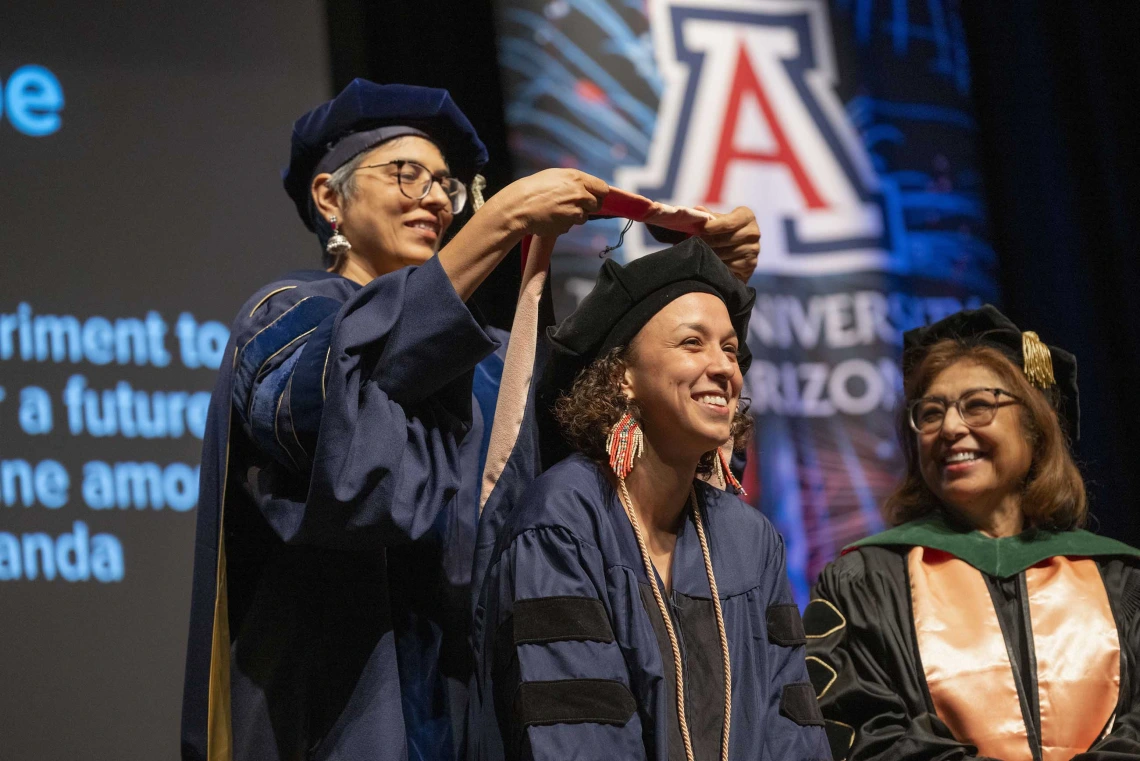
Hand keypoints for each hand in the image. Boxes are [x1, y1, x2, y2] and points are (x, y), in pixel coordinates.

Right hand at [489, 169, 608, 237]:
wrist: (519, 207)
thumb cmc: (533, 189)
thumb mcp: (555, 176)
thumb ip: (574, 181)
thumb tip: (587, 187)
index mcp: (577, 178)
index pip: (603, 188)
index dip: (599, 193)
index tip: (595, 196)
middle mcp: (579, 194)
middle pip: (598, 204)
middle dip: (589, 206)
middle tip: (576, 204)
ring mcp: (575, 211)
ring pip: (585, 217)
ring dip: (576, 216)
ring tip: (559, 210)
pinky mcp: (568, 225)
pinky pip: (572, 225)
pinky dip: (565, 223)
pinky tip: (552, 217)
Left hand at [696, 206, 759, 282]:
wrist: (738, 252)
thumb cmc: (725, 231)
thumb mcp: (718, 221)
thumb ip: (708, 216)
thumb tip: (697, 210)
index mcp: (747, 216)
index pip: (728, 223)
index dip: (711, 227)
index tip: (698, 230)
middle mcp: (754, 232)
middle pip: (725, 239)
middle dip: (707, 241)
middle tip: (694, 243)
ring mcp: (754, 249)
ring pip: (726, 253)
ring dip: (710, 253)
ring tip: (699, 252)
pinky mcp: (751, 264)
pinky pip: (730, 265)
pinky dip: (718, 265)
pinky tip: (711, 262)